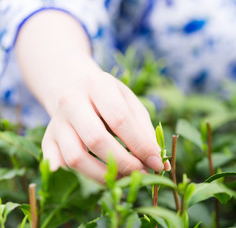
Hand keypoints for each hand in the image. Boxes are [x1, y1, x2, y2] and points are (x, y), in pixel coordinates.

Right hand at [42, 70, 169, 182]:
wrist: (80, 91)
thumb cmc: (113, 100)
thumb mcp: (132, 105)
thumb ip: (146, 132)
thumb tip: (160, 163)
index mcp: (97, 84)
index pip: (120, 119)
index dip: (140, 145)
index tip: (156, 163)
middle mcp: (71, 100)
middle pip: (96, 139)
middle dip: (123, 163)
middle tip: (141, 172)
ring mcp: (56, 120)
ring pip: (75, 157)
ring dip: (103, 175)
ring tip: (124, 177)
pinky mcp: (48, 137)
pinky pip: (58, 161)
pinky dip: (73, 173)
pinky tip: (93, 176)